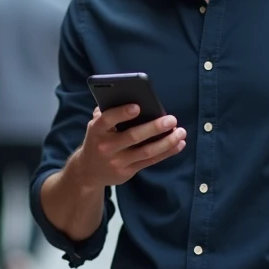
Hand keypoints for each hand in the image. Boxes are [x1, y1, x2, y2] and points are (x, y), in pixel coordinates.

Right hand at [69, 105, 185, 187]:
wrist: (88, 172)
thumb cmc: (97, 140)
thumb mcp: (95, 126)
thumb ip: (107, 113)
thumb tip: (127, 96)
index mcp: (96, 130)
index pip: (107, 120)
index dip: (122, 113)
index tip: (138, 106)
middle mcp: (106, 147)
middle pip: (133, 136)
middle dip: (154, 127)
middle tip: (171, 119)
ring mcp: (118, 161)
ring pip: (146, 151)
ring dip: (166, 142)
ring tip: (181, 132)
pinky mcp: (128, 172)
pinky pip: (151, 161)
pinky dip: (167, 152)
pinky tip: (179, 144)